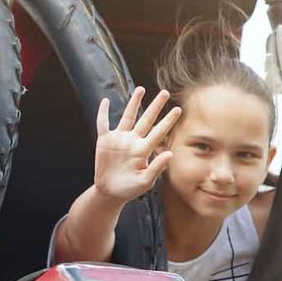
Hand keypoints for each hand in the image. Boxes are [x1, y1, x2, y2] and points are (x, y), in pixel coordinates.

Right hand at [94, 87, 180, 201]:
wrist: (110, 192)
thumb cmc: (130, 189)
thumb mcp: (145, 182)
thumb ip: (156, 168)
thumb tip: (169, 153)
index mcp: (144, 150)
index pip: (159, 132)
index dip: (168, 121)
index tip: (178, 109)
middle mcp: (133, 141)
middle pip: (146, 119)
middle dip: (155, 106)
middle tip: (164, 92)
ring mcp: (119, 139)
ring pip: (127, 116)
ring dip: (133, 103)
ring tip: (141, 89)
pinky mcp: (104, 140)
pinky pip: (103, 123)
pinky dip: (103, 112)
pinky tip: (105, 101)